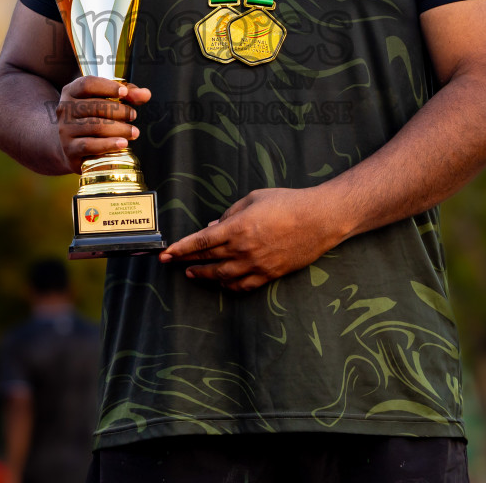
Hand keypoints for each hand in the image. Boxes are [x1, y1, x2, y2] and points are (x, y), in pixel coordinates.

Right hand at [54, 76, 150, 173]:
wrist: (70, 146)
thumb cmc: (91, 118)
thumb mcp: (105, 100)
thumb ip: (127, 94)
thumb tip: (145, 94)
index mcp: (71, 92)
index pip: (87, 84)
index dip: (107, 87)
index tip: (124, 93)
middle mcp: (64, 109)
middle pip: (95, 106)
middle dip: (119, 111)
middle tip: (133, 115)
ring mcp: (65, 130)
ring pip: (95, 126)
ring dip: (119, 129)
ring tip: (133, 132)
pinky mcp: (69, 149)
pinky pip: (90, 146)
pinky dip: (108, 144)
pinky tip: (122, 143)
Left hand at [159, 188, 344, 291]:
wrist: (319, 220)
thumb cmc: (288, 202)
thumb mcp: (254, 198)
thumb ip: (230, 213)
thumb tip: (213, 227)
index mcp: (237, 227)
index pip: (201, 241)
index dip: (181, 248)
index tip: (166, 254)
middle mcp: (243, 249)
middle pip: (208, 258)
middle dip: (186, 260)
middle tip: (171, 263)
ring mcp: (256, 265)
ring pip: (222, 276)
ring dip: (204, 275)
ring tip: (192, 273)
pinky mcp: (269, 274)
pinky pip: (243, 286)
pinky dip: (229, 286)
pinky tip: (221, 283)